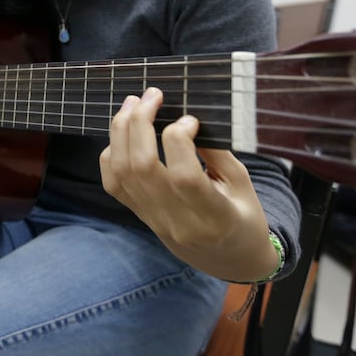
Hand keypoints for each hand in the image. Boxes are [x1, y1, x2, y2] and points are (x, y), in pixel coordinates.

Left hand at [99, 87, 274, 279]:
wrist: (230, 261)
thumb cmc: (244, 217)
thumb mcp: (243, 185)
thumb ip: (216, 153)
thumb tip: (186, 120)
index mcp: (214, 216)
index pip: (183, 175)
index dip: (179, 138)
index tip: (189, 120)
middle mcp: (177, 220)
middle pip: (142, 167)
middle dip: (141, 122)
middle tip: (152, 95)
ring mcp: (154, 220)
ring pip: (122, 171)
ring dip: (121, 131)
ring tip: (132, 104)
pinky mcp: (140, 217)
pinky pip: (113, 184)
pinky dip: (111, 154)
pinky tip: (122, 134)